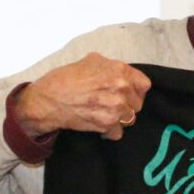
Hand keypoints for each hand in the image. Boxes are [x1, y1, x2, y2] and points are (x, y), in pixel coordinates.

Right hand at [14, 53, 150, 141]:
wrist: (48, 100)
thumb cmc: (65, 79)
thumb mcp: (90, 61)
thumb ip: (110, 67)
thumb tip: (120, 73)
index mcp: (119, 70)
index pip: (144, 85)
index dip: (136, 90)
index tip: (128, 94)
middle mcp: (121, 88)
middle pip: (138, 104)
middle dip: (126, 106)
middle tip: (110, 105)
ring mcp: (116, 108)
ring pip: (129, 119)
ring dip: (118, 119)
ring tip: (103, 114)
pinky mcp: (108, 124)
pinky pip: (118, 133)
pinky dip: (108, 132)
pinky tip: (97, 123)